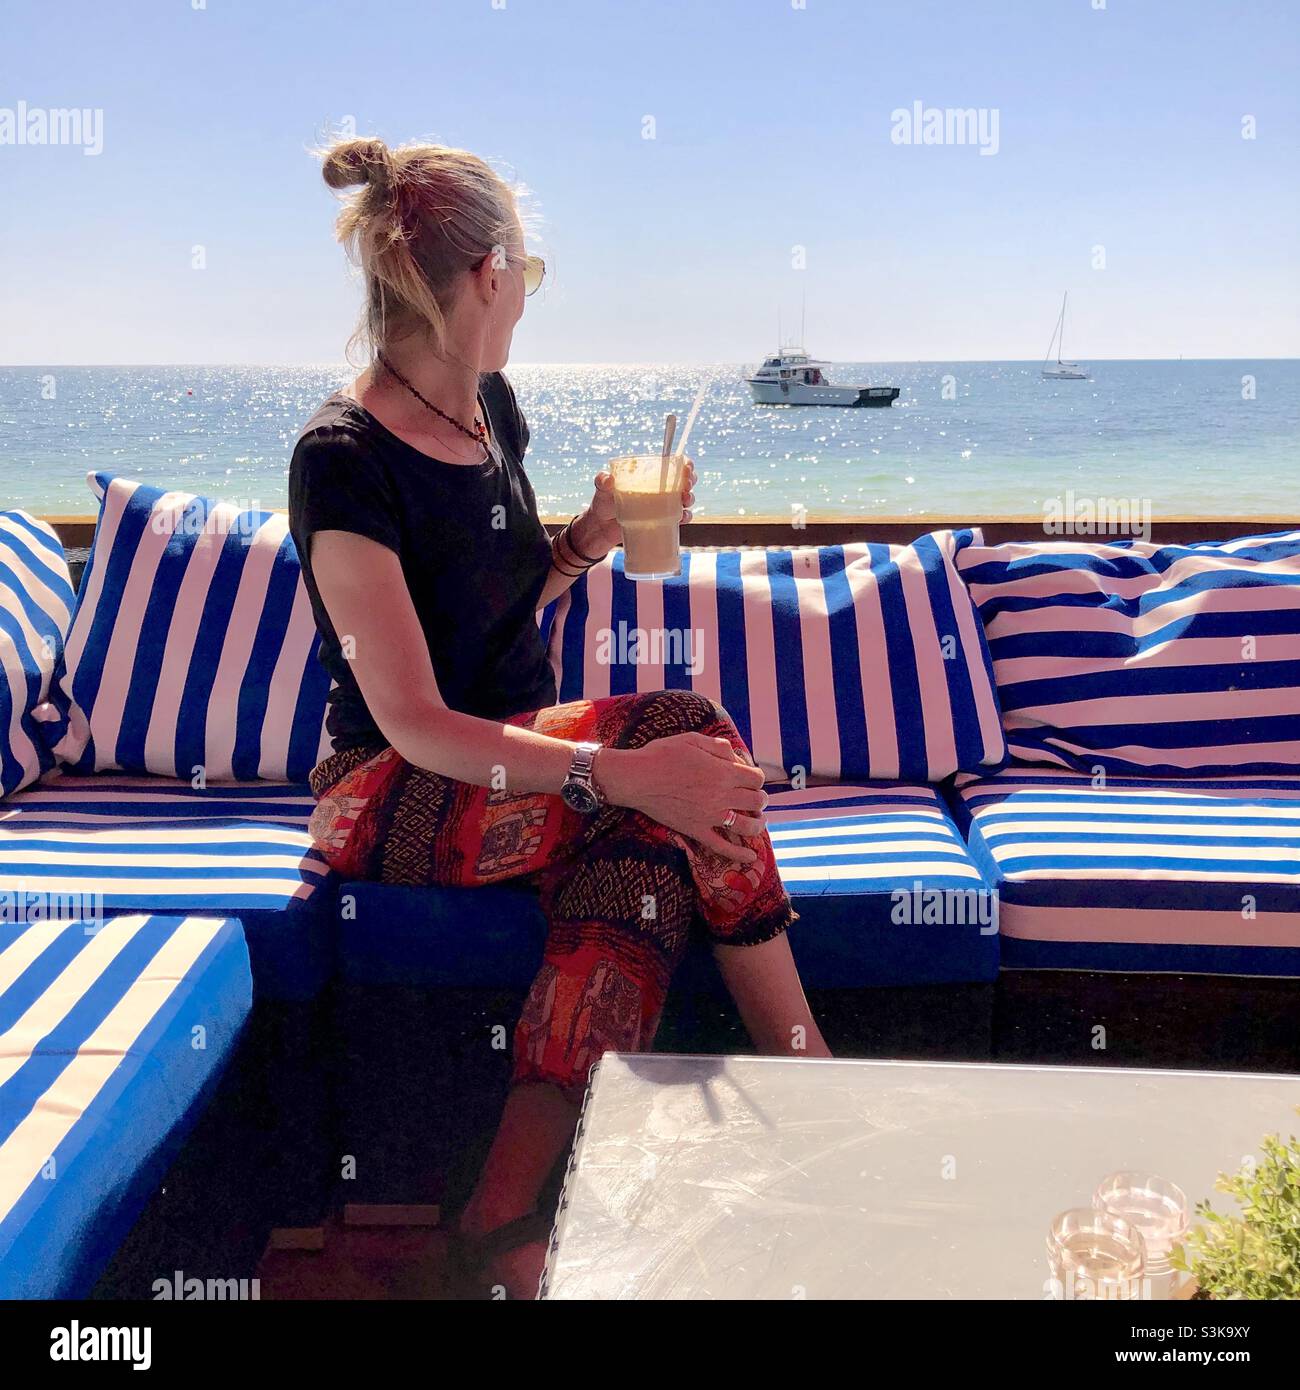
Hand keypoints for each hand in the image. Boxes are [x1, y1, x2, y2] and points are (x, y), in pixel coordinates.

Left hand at [578, 457, 696, 555]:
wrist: (602, 528)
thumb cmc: (603, 502)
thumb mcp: (601, 488)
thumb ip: (602, 481)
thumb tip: (608, 479)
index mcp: (650, 475)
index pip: (673, 465)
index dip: (685, 464)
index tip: (687, 467)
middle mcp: (660, 489)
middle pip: (684, 481)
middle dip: (691, 481)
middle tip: (686, 486)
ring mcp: (663, 506)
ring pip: (685, 499)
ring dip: (690, 498)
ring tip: (684, 500)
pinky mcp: (663, 522)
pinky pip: (680, 518)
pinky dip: (685, 517)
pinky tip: (682, 517)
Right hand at [595, 732, 766, 864]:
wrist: (637, 778)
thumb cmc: (662, 755)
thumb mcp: (692, 740)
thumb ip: (717, 745)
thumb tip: (734, 754)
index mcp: (722, 772)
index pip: (756, 778)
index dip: (756, 777)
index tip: (749, 777)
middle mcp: (721, 795)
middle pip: (756, 801)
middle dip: (759, 798)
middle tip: (755, 798)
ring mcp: (710, 816)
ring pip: (747, 826)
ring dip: (758, 823)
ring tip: (758, 820)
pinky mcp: (696, 830)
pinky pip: (722, 847)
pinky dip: (739, 854)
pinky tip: (751, 856)